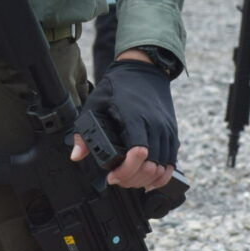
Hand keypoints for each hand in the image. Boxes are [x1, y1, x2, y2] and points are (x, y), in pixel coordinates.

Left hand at [71, 57, 176, 190]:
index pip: (138, 153)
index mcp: (135, 118)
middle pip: (151, 166)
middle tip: (117, 180)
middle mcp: (155, 126)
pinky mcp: (173, 134)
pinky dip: (162, 176)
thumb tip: (76, 155)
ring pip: (163, 168)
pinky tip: (148, 179)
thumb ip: (84, 132)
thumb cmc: (118, 87)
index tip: (112, 176)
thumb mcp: (94, 104)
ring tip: (130, 180)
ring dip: (146, 180)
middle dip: (133, 179)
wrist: (144, 70)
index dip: (126, 171)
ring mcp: (167, 131)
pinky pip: (172, 163)